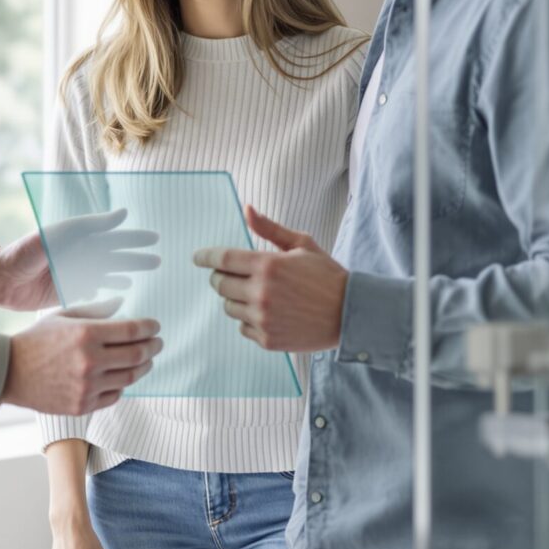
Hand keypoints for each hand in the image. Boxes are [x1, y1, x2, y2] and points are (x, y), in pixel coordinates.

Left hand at [0, 209, 160, 311]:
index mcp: (79, 239)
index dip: (133, 238)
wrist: (2, 279)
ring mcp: (75, 274)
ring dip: (127, 271)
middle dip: (136, 257)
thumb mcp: (59, 234)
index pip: (112, 237)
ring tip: (146, 272)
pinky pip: (95, 289)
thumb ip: (91, 226)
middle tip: (158, 260)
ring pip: (109, 272)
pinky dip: (110, 288)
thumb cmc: (27, 252)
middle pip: (115, 256)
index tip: (154, 238)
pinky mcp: (68, 291)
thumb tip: (122, 214)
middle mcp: (79, 255)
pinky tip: (124, 289)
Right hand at [1, 299, 162, 414]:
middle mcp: (90, 361)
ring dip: (144, 367)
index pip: (132, 331)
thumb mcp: (63, 317)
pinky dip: (123, 384)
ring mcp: (87, 387)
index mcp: (86, 334)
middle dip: (153, 347)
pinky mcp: (83, 405)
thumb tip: (121, 304)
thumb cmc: (36, 340)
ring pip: (130, 377)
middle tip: (157, 343)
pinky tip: (123, 375)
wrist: (9, 372)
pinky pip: (115, 395)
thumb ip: (95, 310)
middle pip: (137, 355)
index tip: (155, 326)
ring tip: (146, 360)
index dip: (149, 328)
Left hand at [193, 205, 346, 351]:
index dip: (206, 257)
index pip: (223, 259)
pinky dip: (250, 319)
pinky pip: (243, 327)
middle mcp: (261, 293)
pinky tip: (269, 313)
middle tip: (232, 275)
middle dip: (221, 278)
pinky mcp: (267, 340)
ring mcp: (263, 319)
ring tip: (259, 295)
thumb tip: (247, 209)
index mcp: (267, 266)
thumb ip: (270, 229)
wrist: (350, 313)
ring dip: (236, 299)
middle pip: (220, 285)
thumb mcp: (302, 244)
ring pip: (229, 307)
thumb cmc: (326, 276)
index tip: (197, 257)